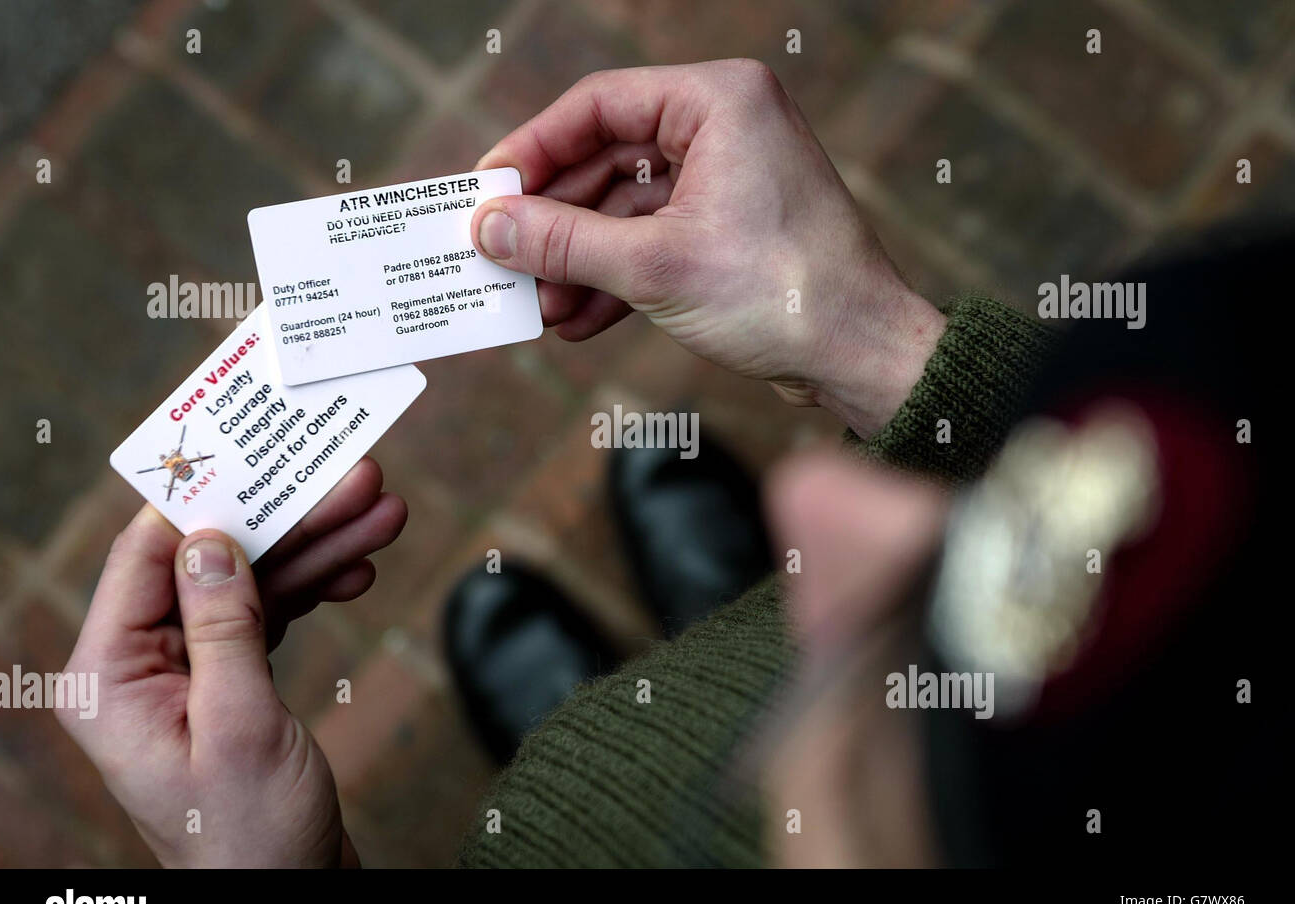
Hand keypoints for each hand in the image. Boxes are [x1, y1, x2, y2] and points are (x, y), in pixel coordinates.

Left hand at [56, 457, 406, 866]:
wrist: (290, 900)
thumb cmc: (250, 837)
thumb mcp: (239, 726)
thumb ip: (223, 627)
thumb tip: (210, 539)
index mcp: (110, 678)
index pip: (148, 557)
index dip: (208, 497)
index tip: (260, 449)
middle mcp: (140, 667)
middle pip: (214, 563)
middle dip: (290, 519)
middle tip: (356, 478)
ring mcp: (187, 674)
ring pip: (252, 582)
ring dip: (317, 547)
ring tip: (380, 511)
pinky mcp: (230, 684)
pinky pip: (271, 615)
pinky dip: (317, 589)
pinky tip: (361, 566)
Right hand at [470, 59, 946, 436]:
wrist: (863, 356)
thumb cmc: (783, 294)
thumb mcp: (656, 267)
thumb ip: (564, 243)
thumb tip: (489, 229)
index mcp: (719, 101)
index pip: (598, 106)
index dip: (532, 150)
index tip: (484, 193)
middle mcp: (725, 127)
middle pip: (607, 160)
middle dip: (554, 223)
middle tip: (502, 261)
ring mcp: (729, 179)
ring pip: (627, 210)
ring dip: (580, 260)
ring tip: (538, 306)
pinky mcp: (731, 229)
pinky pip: (654, 241)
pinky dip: (616, 279)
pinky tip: (578, 320)